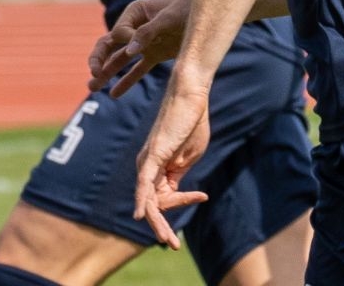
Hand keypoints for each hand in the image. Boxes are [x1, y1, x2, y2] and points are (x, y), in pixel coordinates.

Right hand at [88, 0, 189, 96]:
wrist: (211, 14)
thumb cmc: (188, 9)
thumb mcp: (168, 18)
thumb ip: (147, 33)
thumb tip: (129, 51)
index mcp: (134, 12)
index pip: (119, 32)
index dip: (124, 42)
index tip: (136, 48)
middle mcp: (135, 28)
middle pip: (109, 45)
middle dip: (99, 60)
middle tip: (93, 74)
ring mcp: (145, 43)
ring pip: (120, 59)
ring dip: (106, 73)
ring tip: (92, 88)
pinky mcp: (155, 55)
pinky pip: (137, 70)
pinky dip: (126, 82)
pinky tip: (114, 94)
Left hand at [133, 79, 211, 250]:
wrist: (192, 97)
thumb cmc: (191, 123)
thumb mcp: (188, 157)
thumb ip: (179, 176)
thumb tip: (173, 194)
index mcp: (158, 168)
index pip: (164, 197)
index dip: (183, 203)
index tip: (203, 196)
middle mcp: (147, 165)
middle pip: (151, 203)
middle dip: (161, 226)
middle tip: (172, 245)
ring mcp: (148, 160)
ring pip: (147, 198)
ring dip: (157, 221)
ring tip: (167, 240)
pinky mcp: (152, 154)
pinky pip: (144, 182)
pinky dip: (142, 199)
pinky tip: (141, 215)